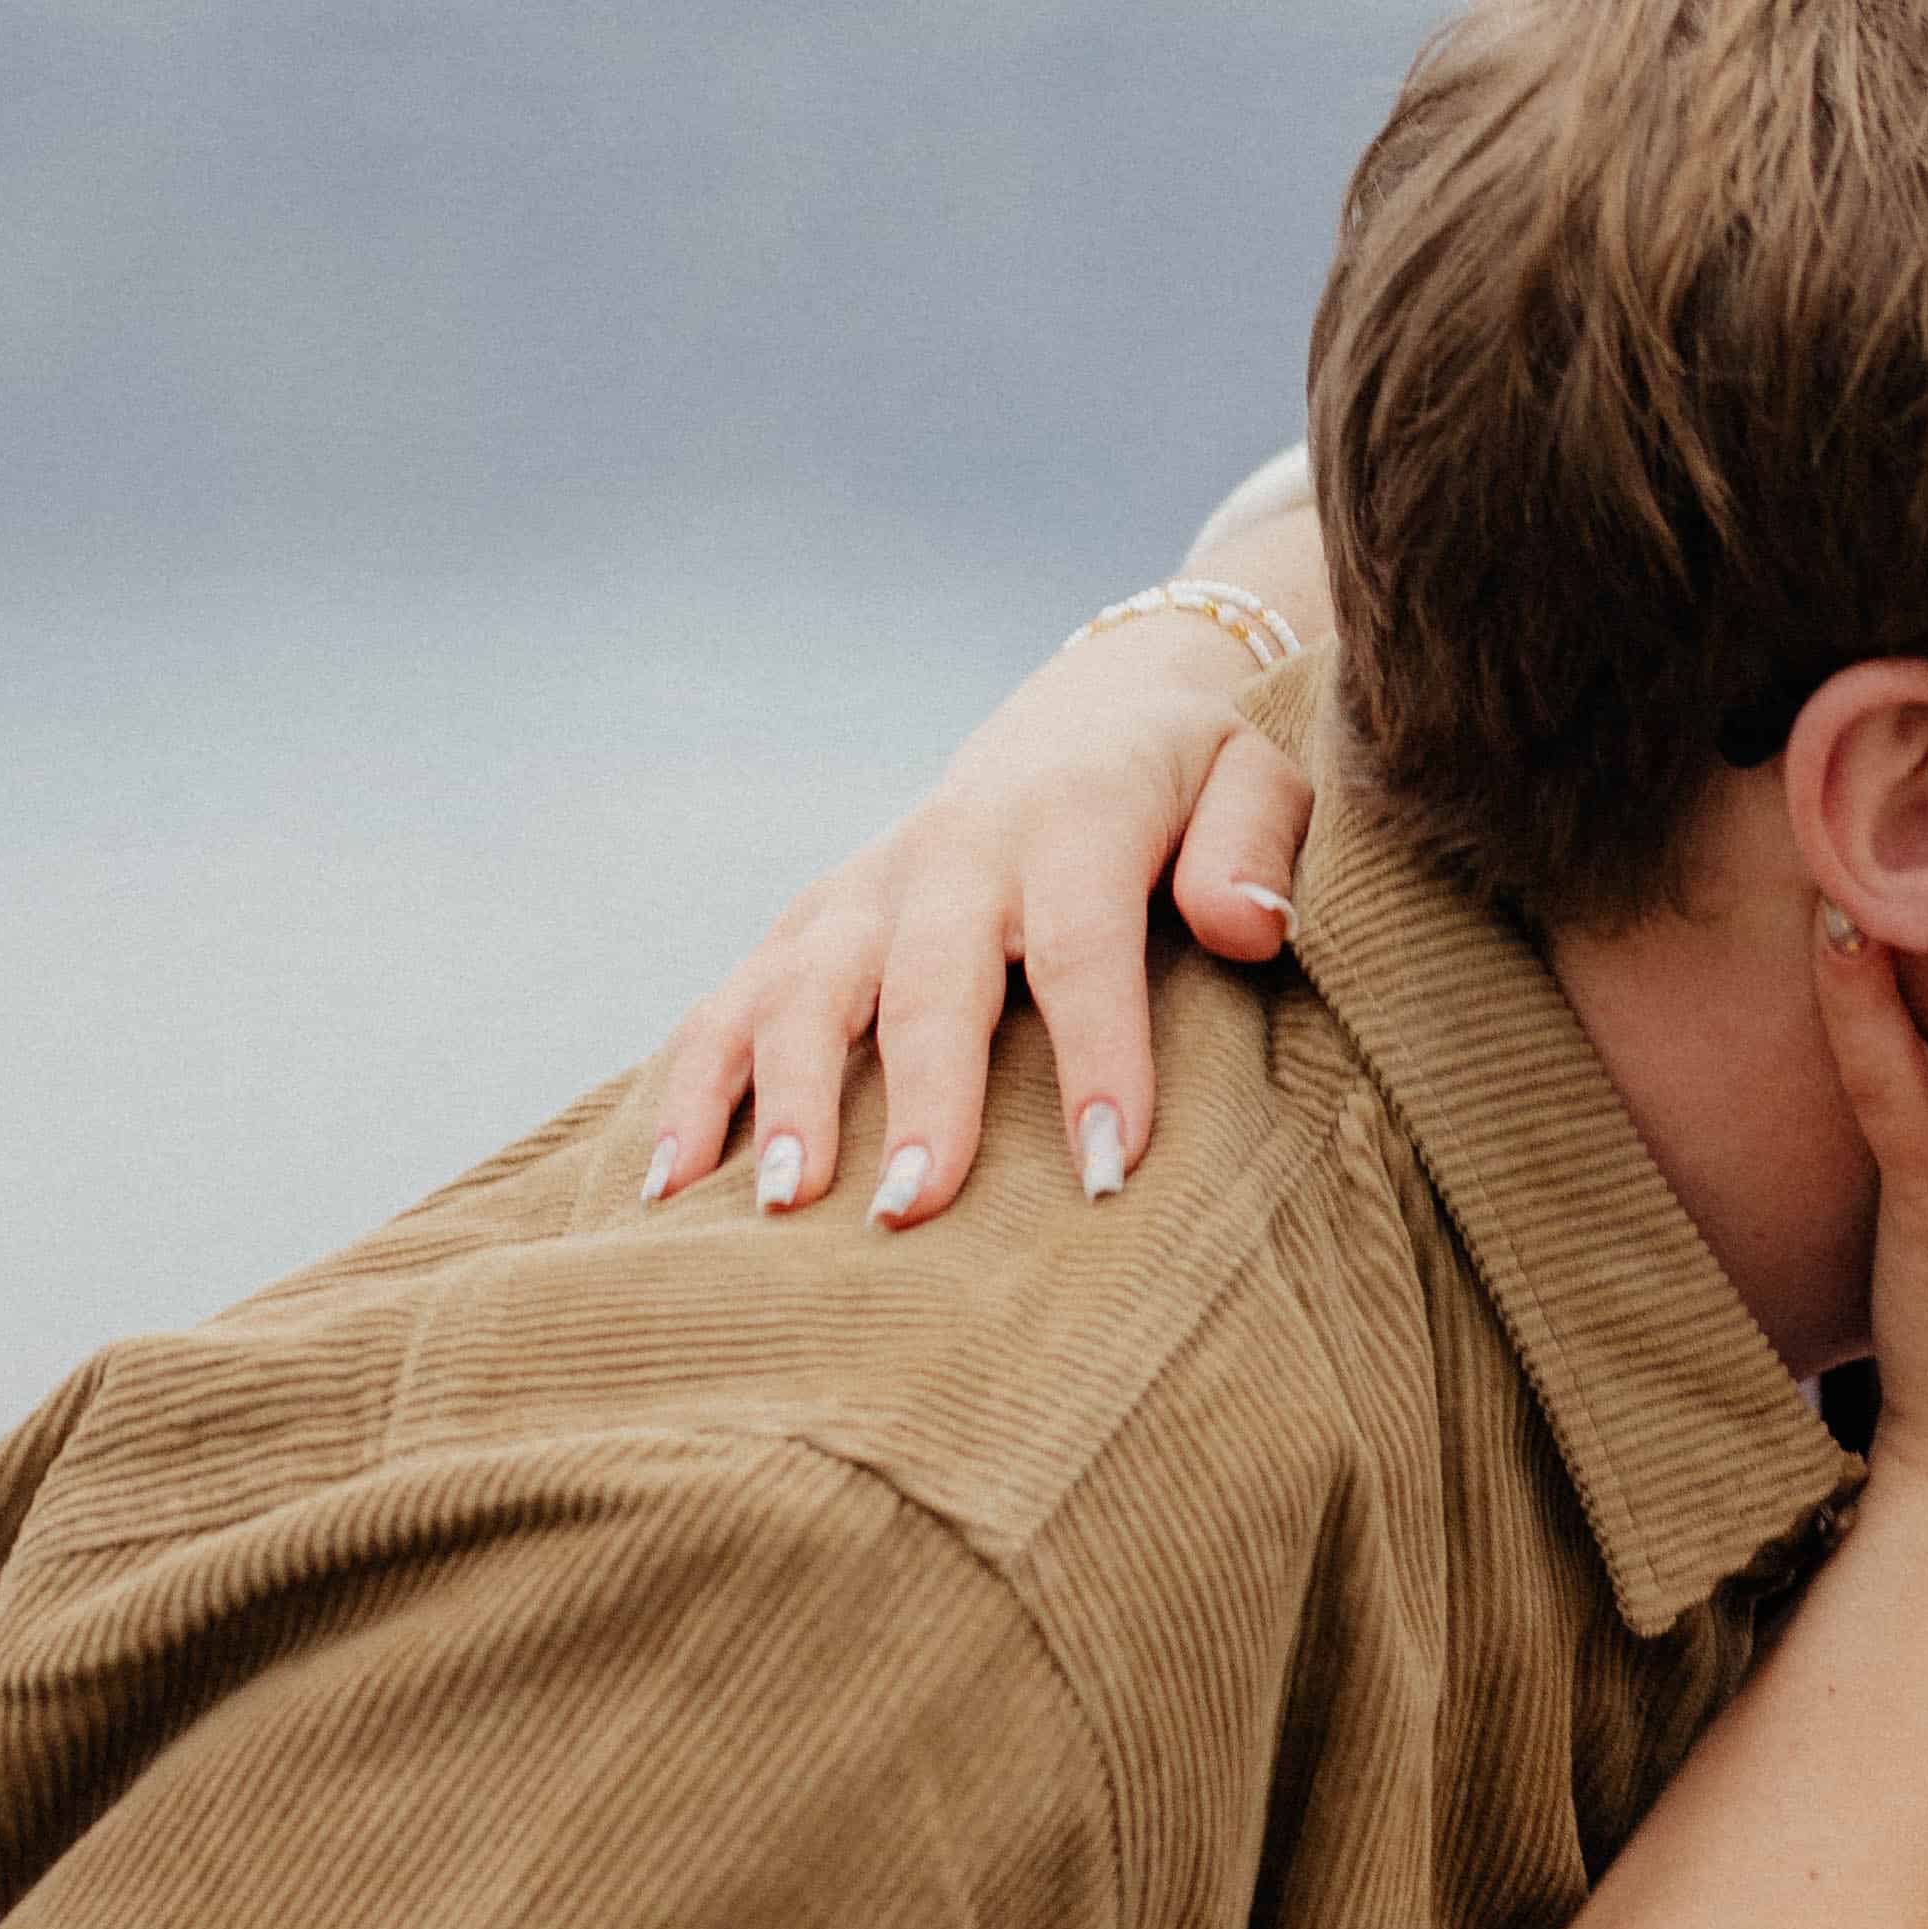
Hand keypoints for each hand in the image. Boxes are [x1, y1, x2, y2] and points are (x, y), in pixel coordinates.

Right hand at [646, 608, 1320, 1223]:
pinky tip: (669, 1186)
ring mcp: (866, 891)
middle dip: (919, 1100)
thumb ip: (1254, 846)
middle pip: (925, 982)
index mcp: (1070, 821)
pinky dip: (694, 1087)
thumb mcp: (1258, 779)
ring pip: (805, 991)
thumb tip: (1246, 925)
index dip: (1096, 1057)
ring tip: (780, 1209)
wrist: (1086, 717)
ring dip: (786, 1099)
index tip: (1108, 1171)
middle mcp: (951, 853)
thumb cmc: (1186, 783)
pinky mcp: (811, 924)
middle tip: (911, 1212)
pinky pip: (734, 1003)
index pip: (1081, 947)